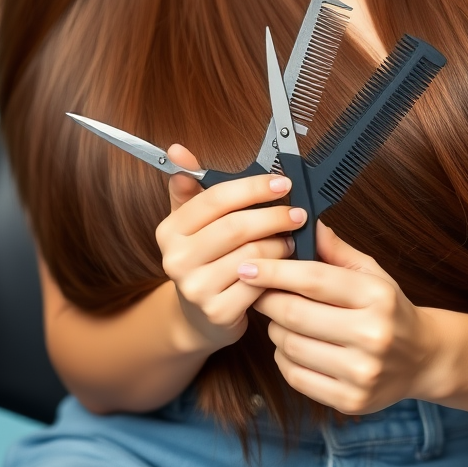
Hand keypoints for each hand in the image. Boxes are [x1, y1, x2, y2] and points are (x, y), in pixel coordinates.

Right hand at [154, 145, 307, 352]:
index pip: (214, 199)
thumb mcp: (193, 223)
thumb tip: (178, 149)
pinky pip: (258, 283)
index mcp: (170, 230)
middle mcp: (176, 259)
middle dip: (273, 216)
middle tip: (298, 212)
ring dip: (280, 244)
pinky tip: (285, 265)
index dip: (252, 188)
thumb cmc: (204, 259)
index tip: (282, 183)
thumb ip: (192, 187)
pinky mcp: (217, 312)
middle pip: (235, 227)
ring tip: (291, 239)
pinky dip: (278, 271)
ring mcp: (195, 288)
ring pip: (252, 255)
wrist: (198, 317)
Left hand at [241, 222, 440, 413]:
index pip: (313, 279)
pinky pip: (295, 377)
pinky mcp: (350, 400)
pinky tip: (292, 345)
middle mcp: (372, 335)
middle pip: (295, 314)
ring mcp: (362, 372)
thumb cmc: (389, 308)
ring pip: (290, 346)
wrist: (423, 358)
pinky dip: (284, 358)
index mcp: (377, 295)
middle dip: (267, 300)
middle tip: (257, 292)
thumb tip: (304, 223)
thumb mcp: (371, 272)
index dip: (274, 271)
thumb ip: (336, 250)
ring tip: (281, 318)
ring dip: (275, 329)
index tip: (247, 265)